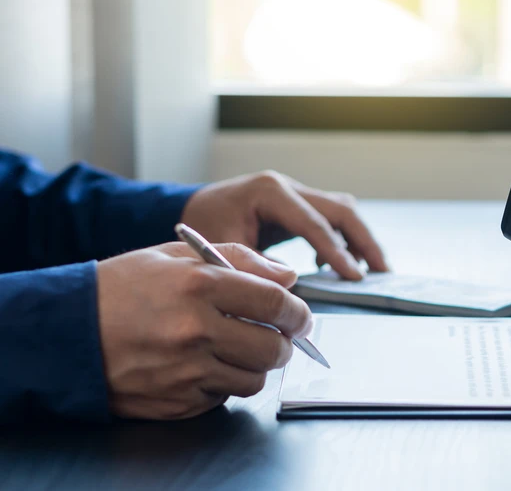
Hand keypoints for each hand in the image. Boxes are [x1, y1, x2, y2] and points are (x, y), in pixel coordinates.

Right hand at [96, 242, 311, 419]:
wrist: (64, 332)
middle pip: (273, 347)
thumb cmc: (121, 289)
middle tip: (278, 336)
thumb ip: (239, 259)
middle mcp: (195, 330)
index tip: (300, 315)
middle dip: (284, 343)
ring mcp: (185, 370)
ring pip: (254, 378)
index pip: (275, 302)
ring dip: (256, 366)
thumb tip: (287, 276)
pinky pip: (223, 397)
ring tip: (239, 349)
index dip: (297, 311)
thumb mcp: (176, 256)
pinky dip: (224, 384)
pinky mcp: (176, 400)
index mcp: (199, 285)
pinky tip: (205, 365)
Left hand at [181, 171, 387, 280]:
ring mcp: (295, 193)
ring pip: (341, 211)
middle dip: (363, 241)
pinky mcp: (298, 205)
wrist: (190, 210)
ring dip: (360, 239)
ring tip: (374, 269)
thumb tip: (291, 284)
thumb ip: (257, 264)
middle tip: (381, 271)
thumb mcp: (222, 246)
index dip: (338, 252)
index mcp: (270, 191)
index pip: (315, 223)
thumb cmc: (202, 226)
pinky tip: (338, 266)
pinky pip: (331, 219)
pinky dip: (342, 240)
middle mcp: (288, 187)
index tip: (355, 278)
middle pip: (341, 209)